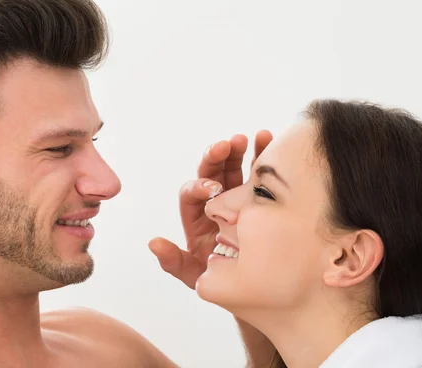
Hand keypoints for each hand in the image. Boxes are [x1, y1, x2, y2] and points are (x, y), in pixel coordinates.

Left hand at [149, 130, 272, 288]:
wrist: (253, 285)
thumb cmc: (220, 280)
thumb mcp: (196, 275)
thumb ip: (174, 261)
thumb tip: (154, 243)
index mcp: (196, 217)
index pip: (191, 194)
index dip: (200, 186)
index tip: (214, 188)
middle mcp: (215, 202)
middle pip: (211, 173)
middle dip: (217, 157)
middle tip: (228, 144)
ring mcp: (237, 197)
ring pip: (233, 168)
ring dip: (240, 151)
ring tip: (254, 137)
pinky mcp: (257, 197)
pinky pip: (257, 174)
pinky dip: (261, 156)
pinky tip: (268, 141)